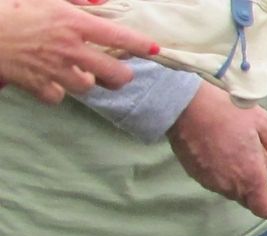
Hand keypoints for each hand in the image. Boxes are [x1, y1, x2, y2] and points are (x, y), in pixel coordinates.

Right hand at [0, 0, 159, 103]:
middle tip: (116, 71)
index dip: (140, 44)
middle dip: (120, 74)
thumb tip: (102, 1)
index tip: (154, 49)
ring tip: (77, 71)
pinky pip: (58, 97)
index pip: (118, 35)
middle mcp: (69, 49)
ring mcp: (54, 70)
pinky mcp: (37, 86)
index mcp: (72, 22)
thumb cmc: (8, 6)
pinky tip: (50, 79)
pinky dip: (56, 91)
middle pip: (115, 74)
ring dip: (86, 81)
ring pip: (88, 87)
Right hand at [167, 82, 266, 219]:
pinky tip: (230, 155)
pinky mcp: (197, 175)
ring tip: (250, 159)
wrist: (181, 103)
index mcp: (249, 177)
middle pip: (253, 202)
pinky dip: (229, 176)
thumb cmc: (225, 111)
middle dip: (264, 193)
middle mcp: (229, 186)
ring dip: (246, 183)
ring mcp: (211, 182)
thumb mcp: (262, 124)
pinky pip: (219, 183)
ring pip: (236, 193)